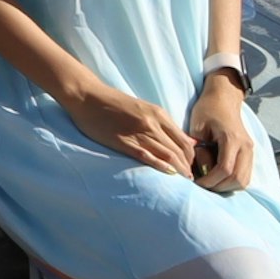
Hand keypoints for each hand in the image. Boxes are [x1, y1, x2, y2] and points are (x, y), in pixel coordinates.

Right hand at [60, 80, 195, 175]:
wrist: (87, 96)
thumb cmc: (114, 104)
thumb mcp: (145, 108)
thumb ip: (165, 125)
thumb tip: (189, 141)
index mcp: (158, 114)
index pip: (185, 141)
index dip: (192, 157)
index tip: (192, 168)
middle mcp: (152, 123)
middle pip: (179, 150)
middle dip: (188, 167)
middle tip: (190, 180)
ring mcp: (138, 132)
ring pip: (167, 154)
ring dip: (178, 170)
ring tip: (184, 182)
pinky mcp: (123, 141)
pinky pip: (146, 155)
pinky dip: (160, 165)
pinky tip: (168, 174)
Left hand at [186, 74, 257, 192]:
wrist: (224, 99)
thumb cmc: (207, 110)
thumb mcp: (197, 128)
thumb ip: (200, 151)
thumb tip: (202, 172)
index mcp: (232, 139)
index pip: (225, 169)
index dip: (210, 180)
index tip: (195, 182)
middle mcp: (246, 147)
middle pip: (238, 179)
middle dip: (218, 187)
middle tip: (202, 185)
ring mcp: (251, 151)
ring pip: (244, 181)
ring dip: (226, 187)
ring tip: (209, 183)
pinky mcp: (250, 154)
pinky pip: (245, 176)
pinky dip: (232, 182)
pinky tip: (218, 178)